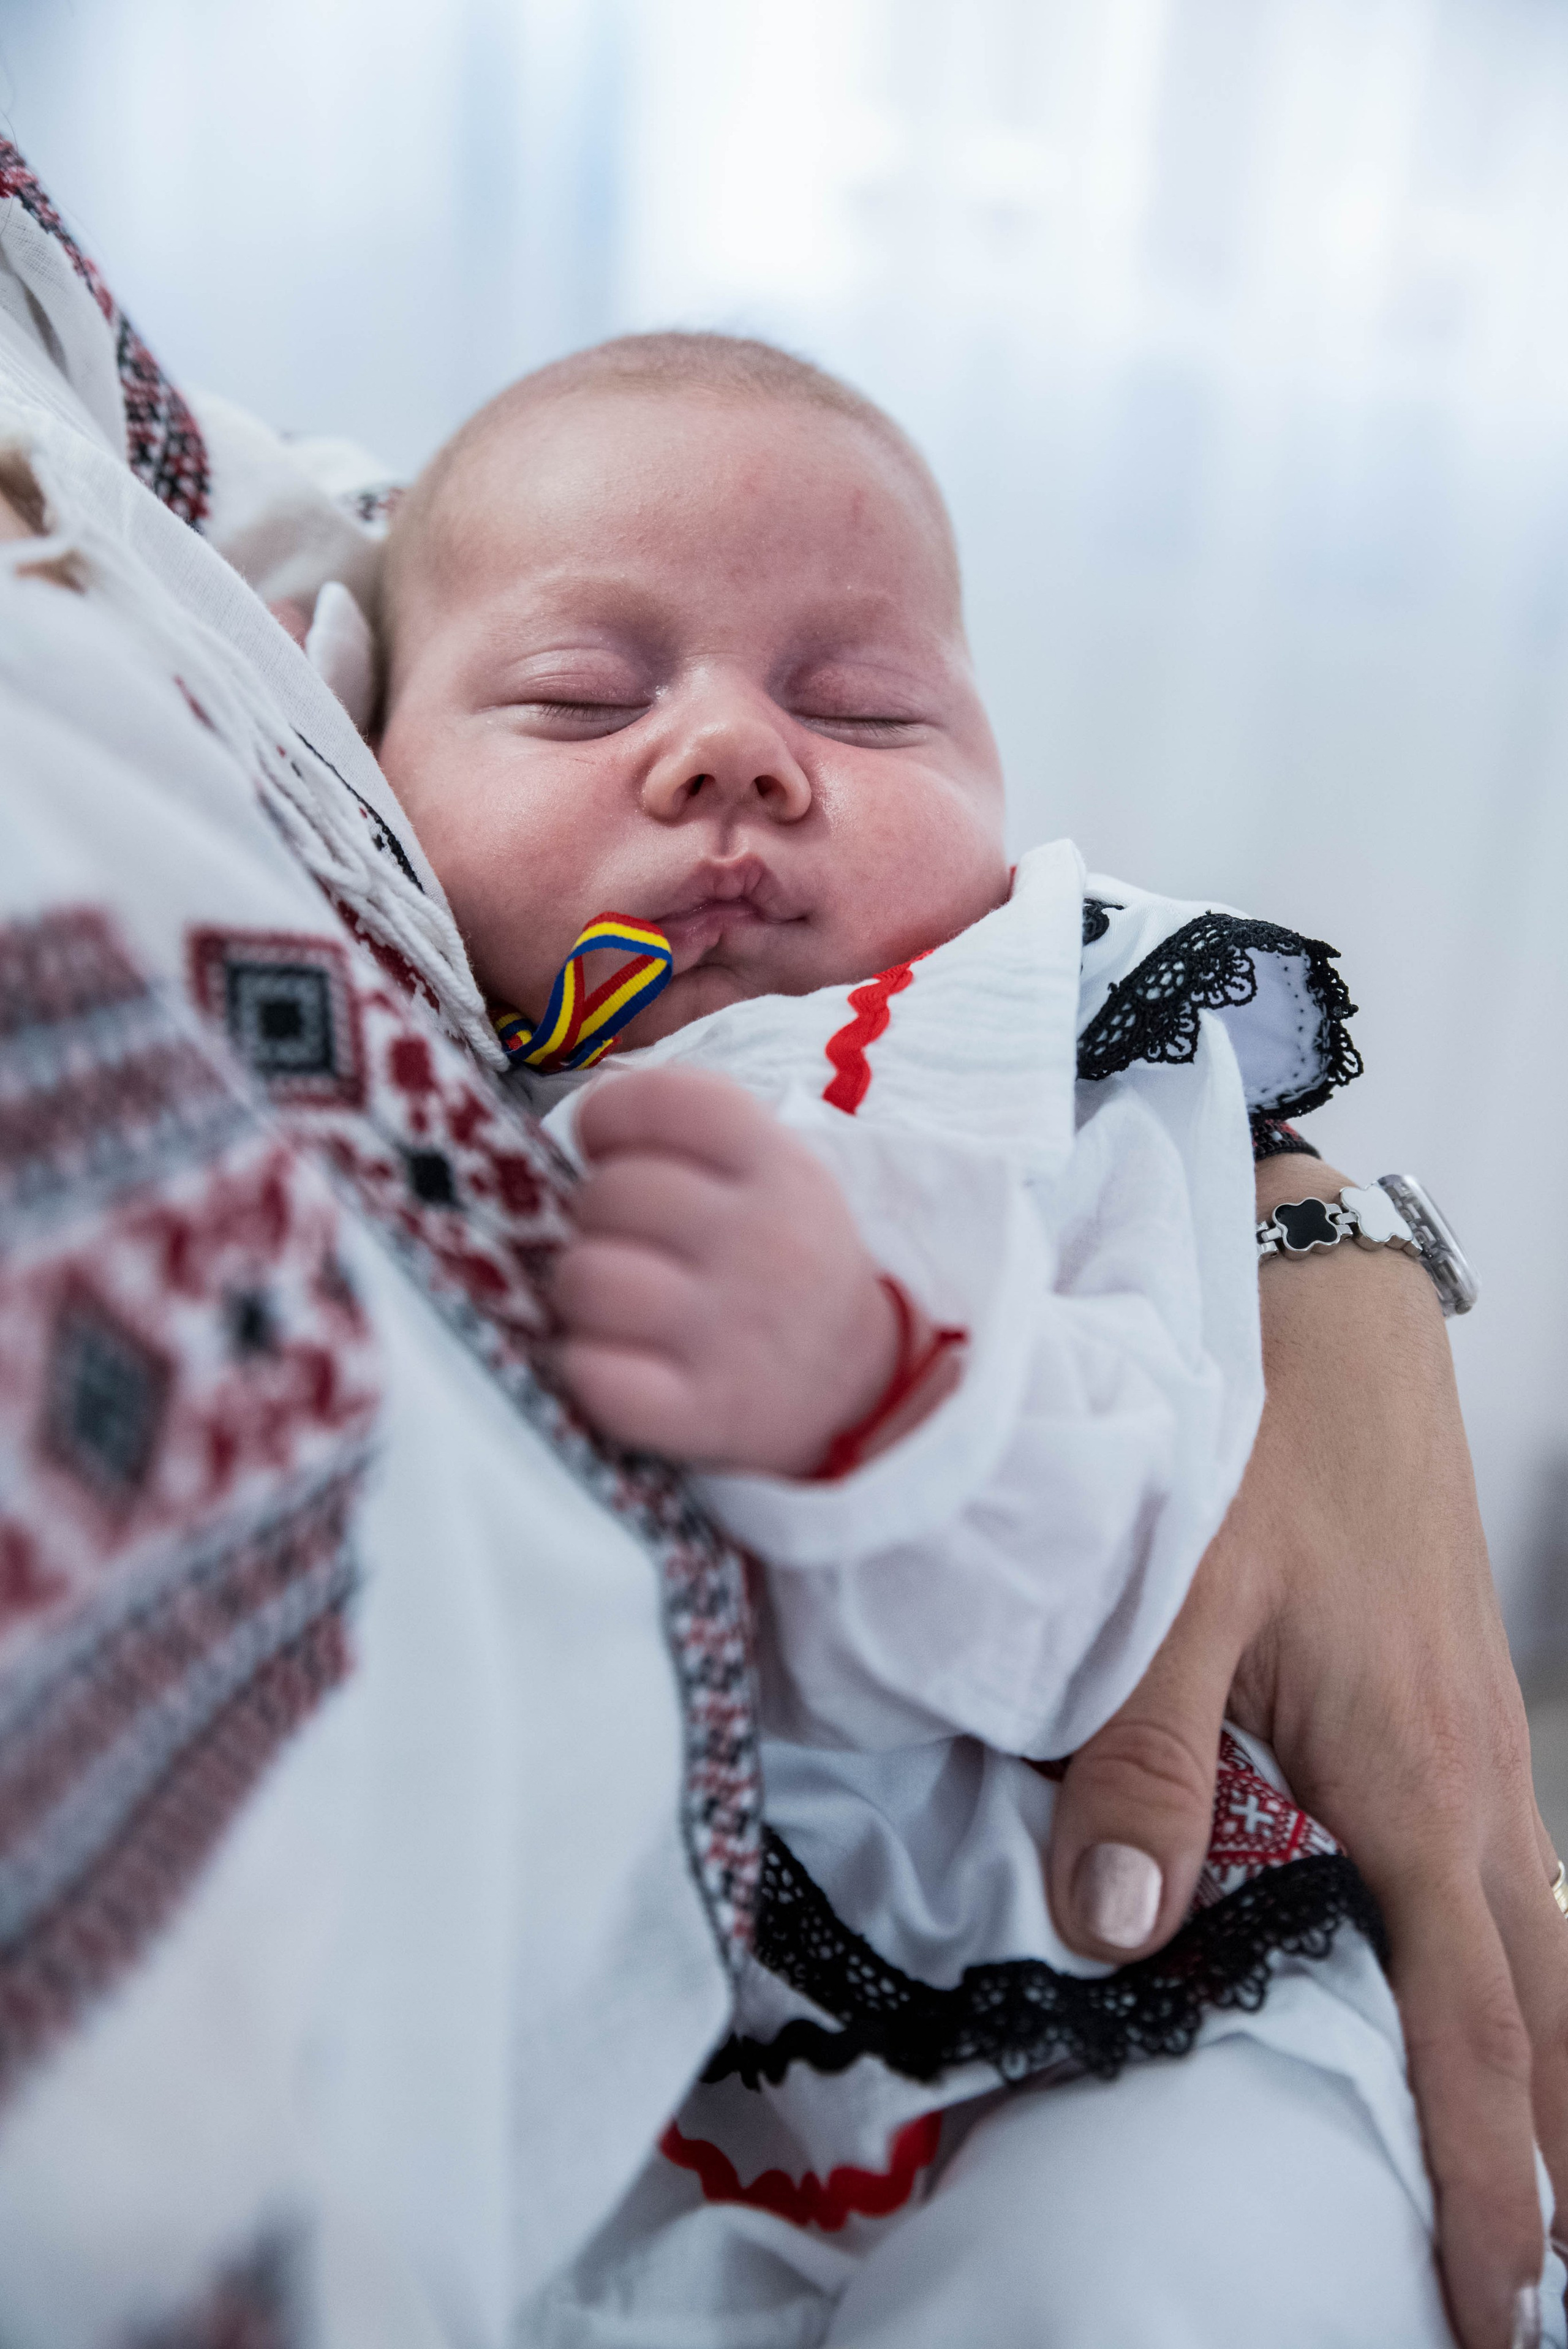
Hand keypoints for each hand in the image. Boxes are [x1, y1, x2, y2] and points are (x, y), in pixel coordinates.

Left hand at [550, 1065, 898, 1474]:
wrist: (856, 1381)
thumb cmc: (782, 1259)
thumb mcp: (773, 1170)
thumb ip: (689, 1131)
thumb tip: (584, 1125)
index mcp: (781, 1167)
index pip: (660, 1101)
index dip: (608, 1116)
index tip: (610, 1149)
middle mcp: (765, 1240)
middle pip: (608, 1193)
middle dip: (597, 1217)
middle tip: (632, 1244)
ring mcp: (736, 1331)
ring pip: (586, 1279)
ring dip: (582, 1293)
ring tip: (619, 1305)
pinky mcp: (704, 1413)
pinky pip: (592, 1372)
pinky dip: (586, 1366)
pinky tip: (619, 1360)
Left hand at [1045, 1152, 1566, 2348]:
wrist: (1326, 1309)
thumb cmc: (1251, 1440)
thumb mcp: (1170, 1594)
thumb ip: (1137, 1764)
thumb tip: (1112, 1934)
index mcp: (1412, 1785)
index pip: (1471, 2033)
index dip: (1488, 2183)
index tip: (1486, 2308)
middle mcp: (1472, 1779)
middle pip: (1546, 2013)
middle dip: (1556, 2157)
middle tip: (1532, 2286)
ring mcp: (1479, 1735)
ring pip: (1544, 1942)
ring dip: (1553, 2065)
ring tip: (1546, 2174)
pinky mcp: (1454, 1695)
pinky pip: (1515, 1867)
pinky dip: (1523, 1963)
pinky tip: (1491, 1981)